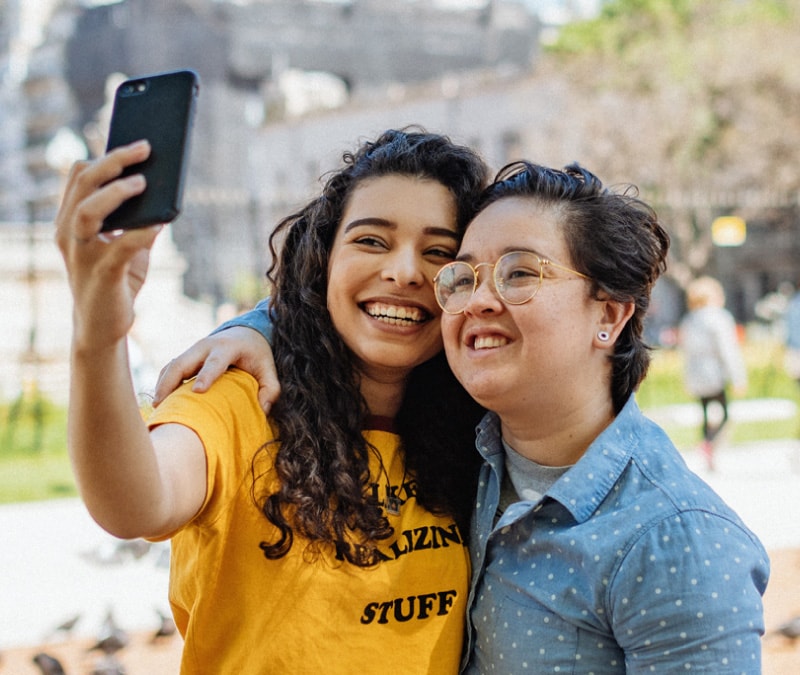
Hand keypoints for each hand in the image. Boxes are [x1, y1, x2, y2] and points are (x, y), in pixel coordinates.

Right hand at [55, 141, 161, 352]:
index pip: (78, 177)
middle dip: (113, 161)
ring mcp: (82, 255)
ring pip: (86, 212)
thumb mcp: (129, 247)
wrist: (103, 328)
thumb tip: (163, 196)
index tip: (131, 140)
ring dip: (115, 193)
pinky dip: (139, 233)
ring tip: (142, 182)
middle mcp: (69, 234)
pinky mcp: (101, 275)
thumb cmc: (116, 282)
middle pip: (82, 185)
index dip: (103, 155)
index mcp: (71, 221)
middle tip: (144, 146)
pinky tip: (159, 224)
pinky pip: (117, 248)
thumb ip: (139, 222)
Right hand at [154, 326, 280, 413]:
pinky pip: (169, 369)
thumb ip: (270, 388)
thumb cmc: (257, 354)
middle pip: (182, 363)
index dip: (206, 375)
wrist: (245, 333)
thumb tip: (262, 409)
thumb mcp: (269, 368)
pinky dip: (162, 384)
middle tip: (163, 405)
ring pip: (171, 366)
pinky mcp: (186, 357)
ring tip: (158, 409)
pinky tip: (160, 403)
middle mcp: (205, 346)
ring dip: (162, 386)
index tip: (197, 391)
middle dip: (170, 383)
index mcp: (227, 347)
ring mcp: (193, 351)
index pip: (215, 362)